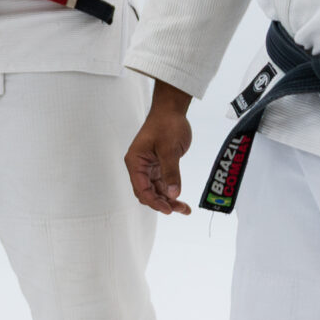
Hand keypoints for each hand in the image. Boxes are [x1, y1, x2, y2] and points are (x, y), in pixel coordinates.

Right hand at [125, 81, 194, 214]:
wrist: (171, 109)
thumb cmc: (166, 124)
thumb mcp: (169, 149)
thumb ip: (171, 172)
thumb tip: (174, 194)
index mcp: (135, 162)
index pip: (141, 189)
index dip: (154, 201)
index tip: (168, 209)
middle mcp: (139, 166)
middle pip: (147, 193)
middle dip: (162, 203)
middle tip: (179, 209)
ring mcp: (149, 167)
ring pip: (156, 191)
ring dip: (168, 200)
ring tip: (184, 208)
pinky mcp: (158, 166)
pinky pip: (163, 183)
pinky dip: (171, 192)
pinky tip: (181, 200)